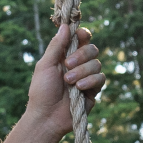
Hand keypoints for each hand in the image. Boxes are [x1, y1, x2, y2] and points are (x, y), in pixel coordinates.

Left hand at [26, 18, 105, 142]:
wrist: (46, 117)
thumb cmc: (41, 91)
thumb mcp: (45, 66)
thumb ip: (56, 46)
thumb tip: (65, 26)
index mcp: (65, 56)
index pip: (80, 39)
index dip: (82, 35)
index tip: (79, 34)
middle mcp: (78, 65)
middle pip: (92, 49)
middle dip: (81, 55)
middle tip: (67, 64)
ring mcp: (87, 77)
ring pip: (97, 63)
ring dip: (82, 71)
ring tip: (69, 82)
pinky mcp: (94, 90)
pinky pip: (101, 78)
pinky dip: (90, 81)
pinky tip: (79, 88)